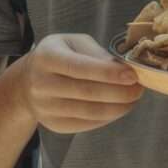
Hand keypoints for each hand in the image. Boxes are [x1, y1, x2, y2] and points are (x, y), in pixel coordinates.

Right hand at [17, 33, 143, 133]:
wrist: (27, 82)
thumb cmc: (59, 56)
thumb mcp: (73, 43)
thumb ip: (96, 54)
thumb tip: (123, 69)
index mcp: (46, 58)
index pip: (80, 68)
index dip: (108, 73)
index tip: (132, 75)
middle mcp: (41, 84)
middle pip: (87, 92)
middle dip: (119, 92)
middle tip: (139, 88)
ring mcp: (46, 108)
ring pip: (90, 112)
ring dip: (118, 107)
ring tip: (133, 98)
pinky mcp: (55, 125)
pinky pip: (87, 124)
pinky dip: (108, 117)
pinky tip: (119, 107)